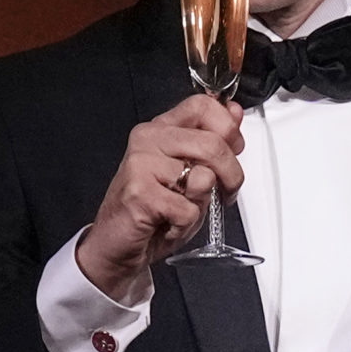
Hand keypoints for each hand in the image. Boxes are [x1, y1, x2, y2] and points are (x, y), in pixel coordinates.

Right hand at [76, 93, 244, 300]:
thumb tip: (234, 113)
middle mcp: (148, 140)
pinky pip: (188, 209)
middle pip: (213, 143)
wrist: (115, 245)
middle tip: (225, 193)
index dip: (228, 129)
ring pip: (204, 176)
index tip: (234, 149)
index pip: (203, 106)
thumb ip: (211, 142)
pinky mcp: (139, 193)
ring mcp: (141, 164)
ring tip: (184, 210)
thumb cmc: (153, 211)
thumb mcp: (190, 173)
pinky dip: (185, 225)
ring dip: (204, 203)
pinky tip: (168, 224)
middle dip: (232, 175)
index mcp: (161, 128)